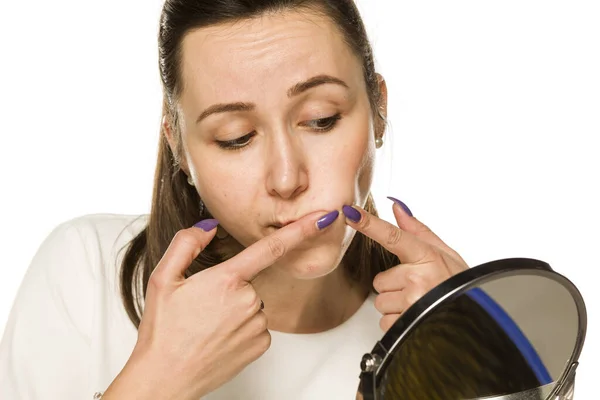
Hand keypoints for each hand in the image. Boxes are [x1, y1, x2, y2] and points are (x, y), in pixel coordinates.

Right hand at [107, 210, 336, 399]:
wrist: (165, 378)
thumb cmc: (163, 332)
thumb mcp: (163, 279)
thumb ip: (187, 244)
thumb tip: (209, 227)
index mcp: (226, 280)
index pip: (271, 248)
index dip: (301, 230)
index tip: (322, 218)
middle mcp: (248, 301)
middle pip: (249, 281)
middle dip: (231, 288)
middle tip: (202, 308)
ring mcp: (257, 325)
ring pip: (253, 304)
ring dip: (236, 310)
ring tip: (207, 326)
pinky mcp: (261, 345)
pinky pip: (258, 326)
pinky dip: (242, 328)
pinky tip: (220, 337)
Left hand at [343, 198, 467, 331]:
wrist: (479, 312)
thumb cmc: (460, 284)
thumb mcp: (444, 253)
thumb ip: (417, 231)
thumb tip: (397, 207)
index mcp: (426, 255)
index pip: (392, 235)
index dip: (369, 224)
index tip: (351, 213)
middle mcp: (418, 277)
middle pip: (380, 281)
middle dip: (394, 287)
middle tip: (418, 289)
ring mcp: (412, 301)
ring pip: (381, 302)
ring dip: (395, 305)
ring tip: (419, 304)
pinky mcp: (407, 324)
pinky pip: (386, 322)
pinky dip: (397, 323)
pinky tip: (416, 317)